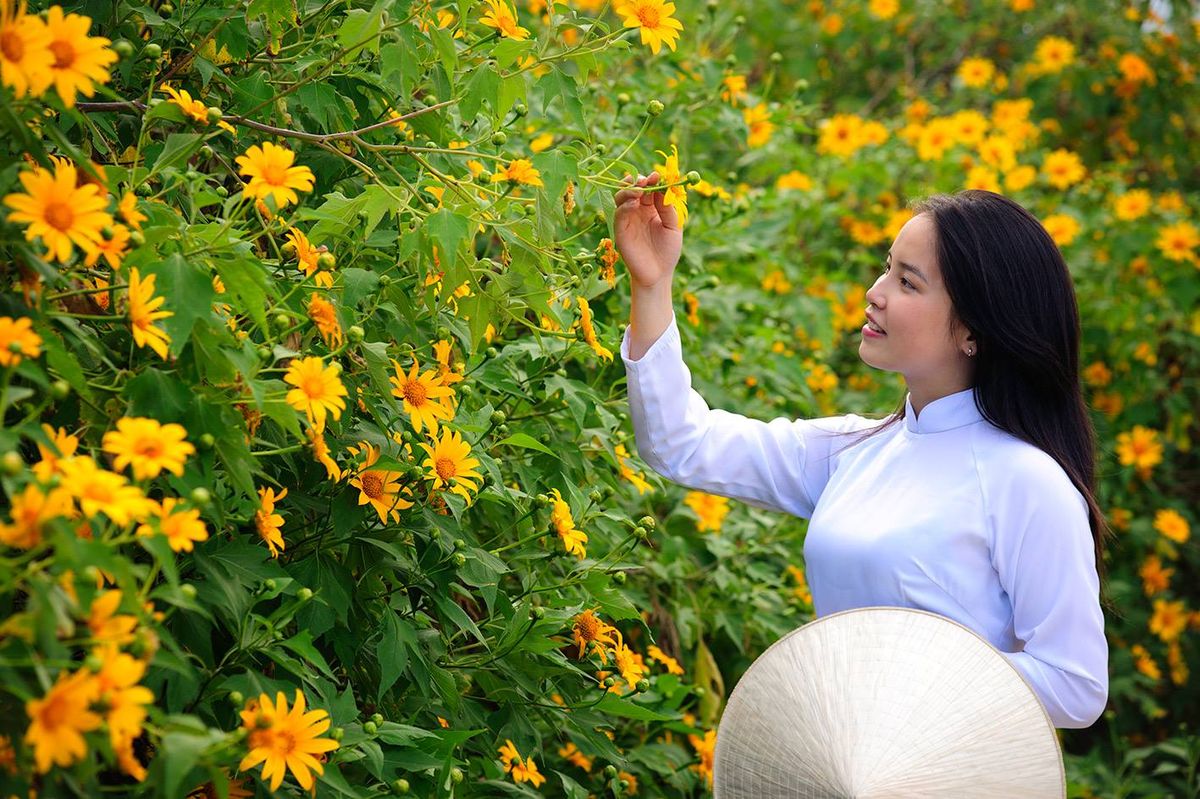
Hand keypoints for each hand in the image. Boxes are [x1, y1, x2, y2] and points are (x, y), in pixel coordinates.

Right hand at [613, 171, 682, 288]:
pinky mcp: (620, 230)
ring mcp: (628, 219)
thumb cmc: (668, 251)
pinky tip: (634, 203)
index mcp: (652, 208)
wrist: (658, 274)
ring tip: (638, 189)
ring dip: (628, 190)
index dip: (652, 180)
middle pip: (633, 188)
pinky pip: (619, 213)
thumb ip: (667, 208)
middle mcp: (638, 210)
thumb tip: (661, 189)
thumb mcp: (673, 227)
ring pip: (622, 197)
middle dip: (638, 181)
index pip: (649, 188)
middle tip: (645, 180)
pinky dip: (625, 205)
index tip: (657, 175)